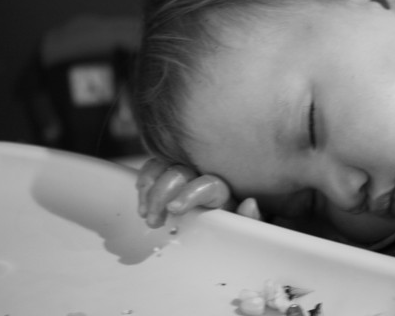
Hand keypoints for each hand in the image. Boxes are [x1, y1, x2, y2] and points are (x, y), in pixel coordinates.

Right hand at [136, 158, 261, 227]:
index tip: (174, 209)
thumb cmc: (244, 226)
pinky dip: (147, 176)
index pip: (208, 184)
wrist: (239, 223)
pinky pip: (158, 167)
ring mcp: (189, 175)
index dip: (190, 193)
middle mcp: (206, 177)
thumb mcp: (252, 229)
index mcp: (226, 192)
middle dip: (162, 193)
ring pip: (166, 166)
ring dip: (150, 187)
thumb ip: (253, 220)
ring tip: (143, 211)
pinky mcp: (174, 178)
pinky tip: (140, 191)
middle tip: (153, 218)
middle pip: (181, 172)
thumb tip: (249, 204)